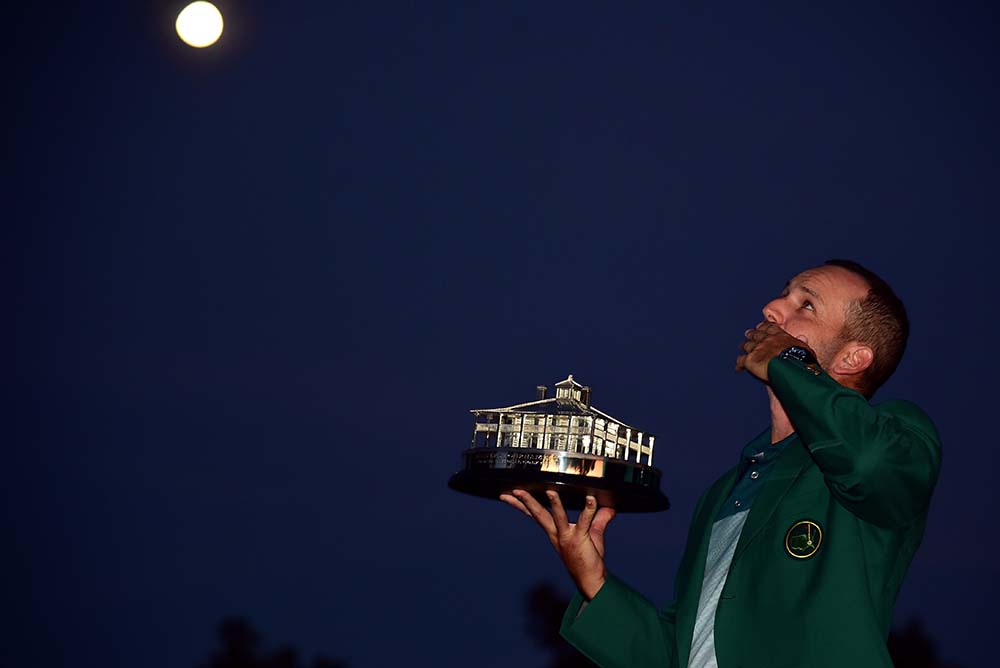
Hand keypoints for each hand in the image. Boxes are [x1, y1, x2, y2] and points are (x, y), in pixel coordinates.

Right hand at [500, 489, 614, 599]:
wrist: (591, 579)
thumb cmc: (588, 558)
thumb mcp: (593, 533)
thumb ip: (599, 518)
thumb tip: (609, 507)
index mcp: (554, 531)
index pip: (534, 514)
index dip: (520, 504)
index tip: (507, 494)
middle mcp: (557, 533)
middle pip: (538, 514)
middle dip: (525, 502)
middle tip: (514, 490)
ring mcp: (567, 537)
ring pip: (558, 517)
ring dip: (554, 504)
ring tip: (550, 490)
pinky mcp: (580, 539)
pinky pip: (584, 522)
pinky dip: (588, 509)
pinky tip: (591, 499)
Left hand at [736, 322, 812, 380]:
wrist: (789, 367)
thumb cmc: (800, 359)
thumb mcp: (805, 348)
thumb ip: (801, 342)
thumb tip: (803, 338)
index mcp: (780, 335)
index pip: (770, 327)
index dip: (765, 326)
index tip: (762, 325)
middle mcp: (766, 339)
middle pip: (756, 334)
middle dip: (752, 333)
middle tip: (749, 333)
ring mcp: (757, 348)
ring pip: (747, 345)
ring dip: (745, 346)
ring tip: (742, 346)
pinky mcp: (750, 359)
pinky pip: (741, 361)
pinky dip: (739, 364)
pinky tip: (738, 368)